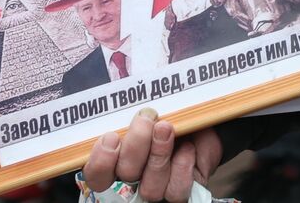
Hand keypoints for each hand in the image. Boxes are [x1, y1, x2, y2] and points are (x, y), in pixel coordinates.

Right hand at [82, 107, 222, 201]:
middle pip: (125, 176)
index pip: (97, 174)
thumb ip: (140, 113)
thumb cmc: (170, 116)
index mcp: (117, 161)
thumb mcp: (154, 109)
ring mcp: (156, 189)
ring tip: (166, 128)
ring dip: (159, 155)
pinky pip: (176, 190)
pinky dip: (182, 167)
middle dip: (134, 148)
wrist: (201, 127)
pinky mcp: (179, 192)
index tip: (111, 137)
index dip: (100, 161)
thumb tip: (138, 107)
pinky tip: (187, 148)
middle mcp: (133, 180)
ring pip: (150, 188)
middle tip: (144, 120)